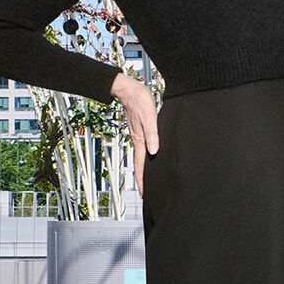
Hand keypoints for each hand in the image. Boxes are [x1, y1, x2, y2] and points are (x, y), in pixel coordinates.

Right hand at [111, 70, 158, 193]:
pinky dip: (145, 158)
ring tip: (148, 180)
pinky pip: (143, 149)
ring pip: (141, 157)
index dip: (143, 180)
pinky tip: (150, 156)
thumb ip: (152, 134)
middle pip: (140, 165)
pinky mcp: (140, 130)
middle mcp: (138, 141)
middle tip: (146, 192)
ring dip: (144, 169)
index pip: (140, 166)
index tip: (144, 193)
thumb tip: (155, 151)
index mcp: (140, 141)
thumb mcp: (149, 117)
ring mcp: (138, 136)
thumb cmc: (139, 101)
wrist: (128, 89)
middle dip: (143, 179)